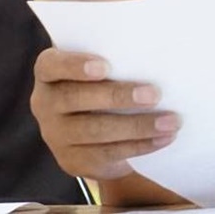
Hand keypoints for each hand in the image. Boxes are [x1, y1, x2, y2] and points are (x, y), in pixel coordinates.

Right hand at [29, 48, 179, 180]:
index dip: (75, 66)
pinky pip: (107, 154)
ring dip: (137, 126)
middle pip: (76, 99)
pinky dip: (140, 145)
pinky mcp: (72, 161)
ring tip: (170, 121)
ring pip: (95, 131)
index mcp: (48, 73)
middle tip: (155, 94)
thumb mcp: (95, 68)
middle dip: (118, 96)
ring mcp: (55, 136)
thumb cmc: (97, 84)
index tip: (105, 67)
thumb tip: (151, 53)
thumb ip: (112, 59)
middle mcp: (44, 104)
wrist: (89, 129)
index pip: (52, 65)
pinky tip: (163, 138)